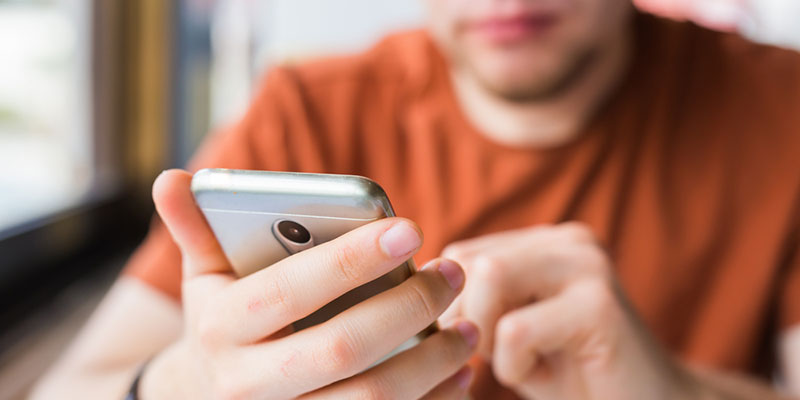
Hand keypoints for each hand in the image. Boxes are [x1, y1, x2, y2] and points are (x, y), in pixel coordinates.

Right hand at [139, 170, 478, 398]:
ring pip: (373, 399)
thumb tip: (171, 178)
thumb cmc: (220, 328)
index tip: (410, 229)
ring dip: (433, 362)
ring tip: (469, 328)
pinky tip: (459, 375)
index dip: (351, 260)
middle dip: (409, 308)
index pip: (291, 290)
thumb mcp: (203, 281)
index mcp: (222, 328)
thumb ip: (195, 230)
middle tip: (453, 273)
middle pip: (344, 348)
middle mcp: (249, 384)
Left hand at [441, 223, 695, 399]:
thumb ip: (477, 299)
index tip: (469, 342)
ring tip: (513, 362)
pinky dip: (512, 365)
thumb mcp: (513, 326)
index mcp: (545, 242)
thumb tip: (415, 286)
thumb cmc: (569, 372)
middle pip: (467, 259)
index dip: (448, 304)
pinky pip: (515, 329)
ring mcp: (588, 267)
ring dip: (484, 335)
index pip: (460, 252)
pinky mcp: (600, 306)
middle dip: (461, 319)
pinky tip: (540, 377)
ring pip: (490, 276)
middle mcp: (569, 241)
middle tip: (488, 357)